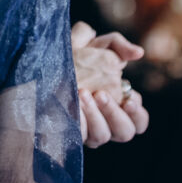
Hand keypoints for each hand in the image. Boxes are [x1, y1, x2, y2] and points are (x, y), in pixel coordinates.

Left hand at [71, 22, 149, 146]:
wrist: (41, 67)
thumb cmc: (75, 57)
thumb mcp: (95, 45)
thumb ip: (118, 45)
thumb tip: (138, 53)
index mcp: (120, 105)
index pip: (140, 120)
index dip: (137, 112)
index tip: (128, 99)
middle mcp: (108, 122)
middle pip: (125, 132)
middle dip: (115, 114)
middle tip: (101, 94)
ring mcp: (90, 132)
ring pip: (102, 136)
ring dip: (95, 116)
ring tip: (82, 93)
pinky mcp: (71, 135)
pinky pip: (79, 138)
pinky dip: (79, 123)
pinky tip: (72, 107)